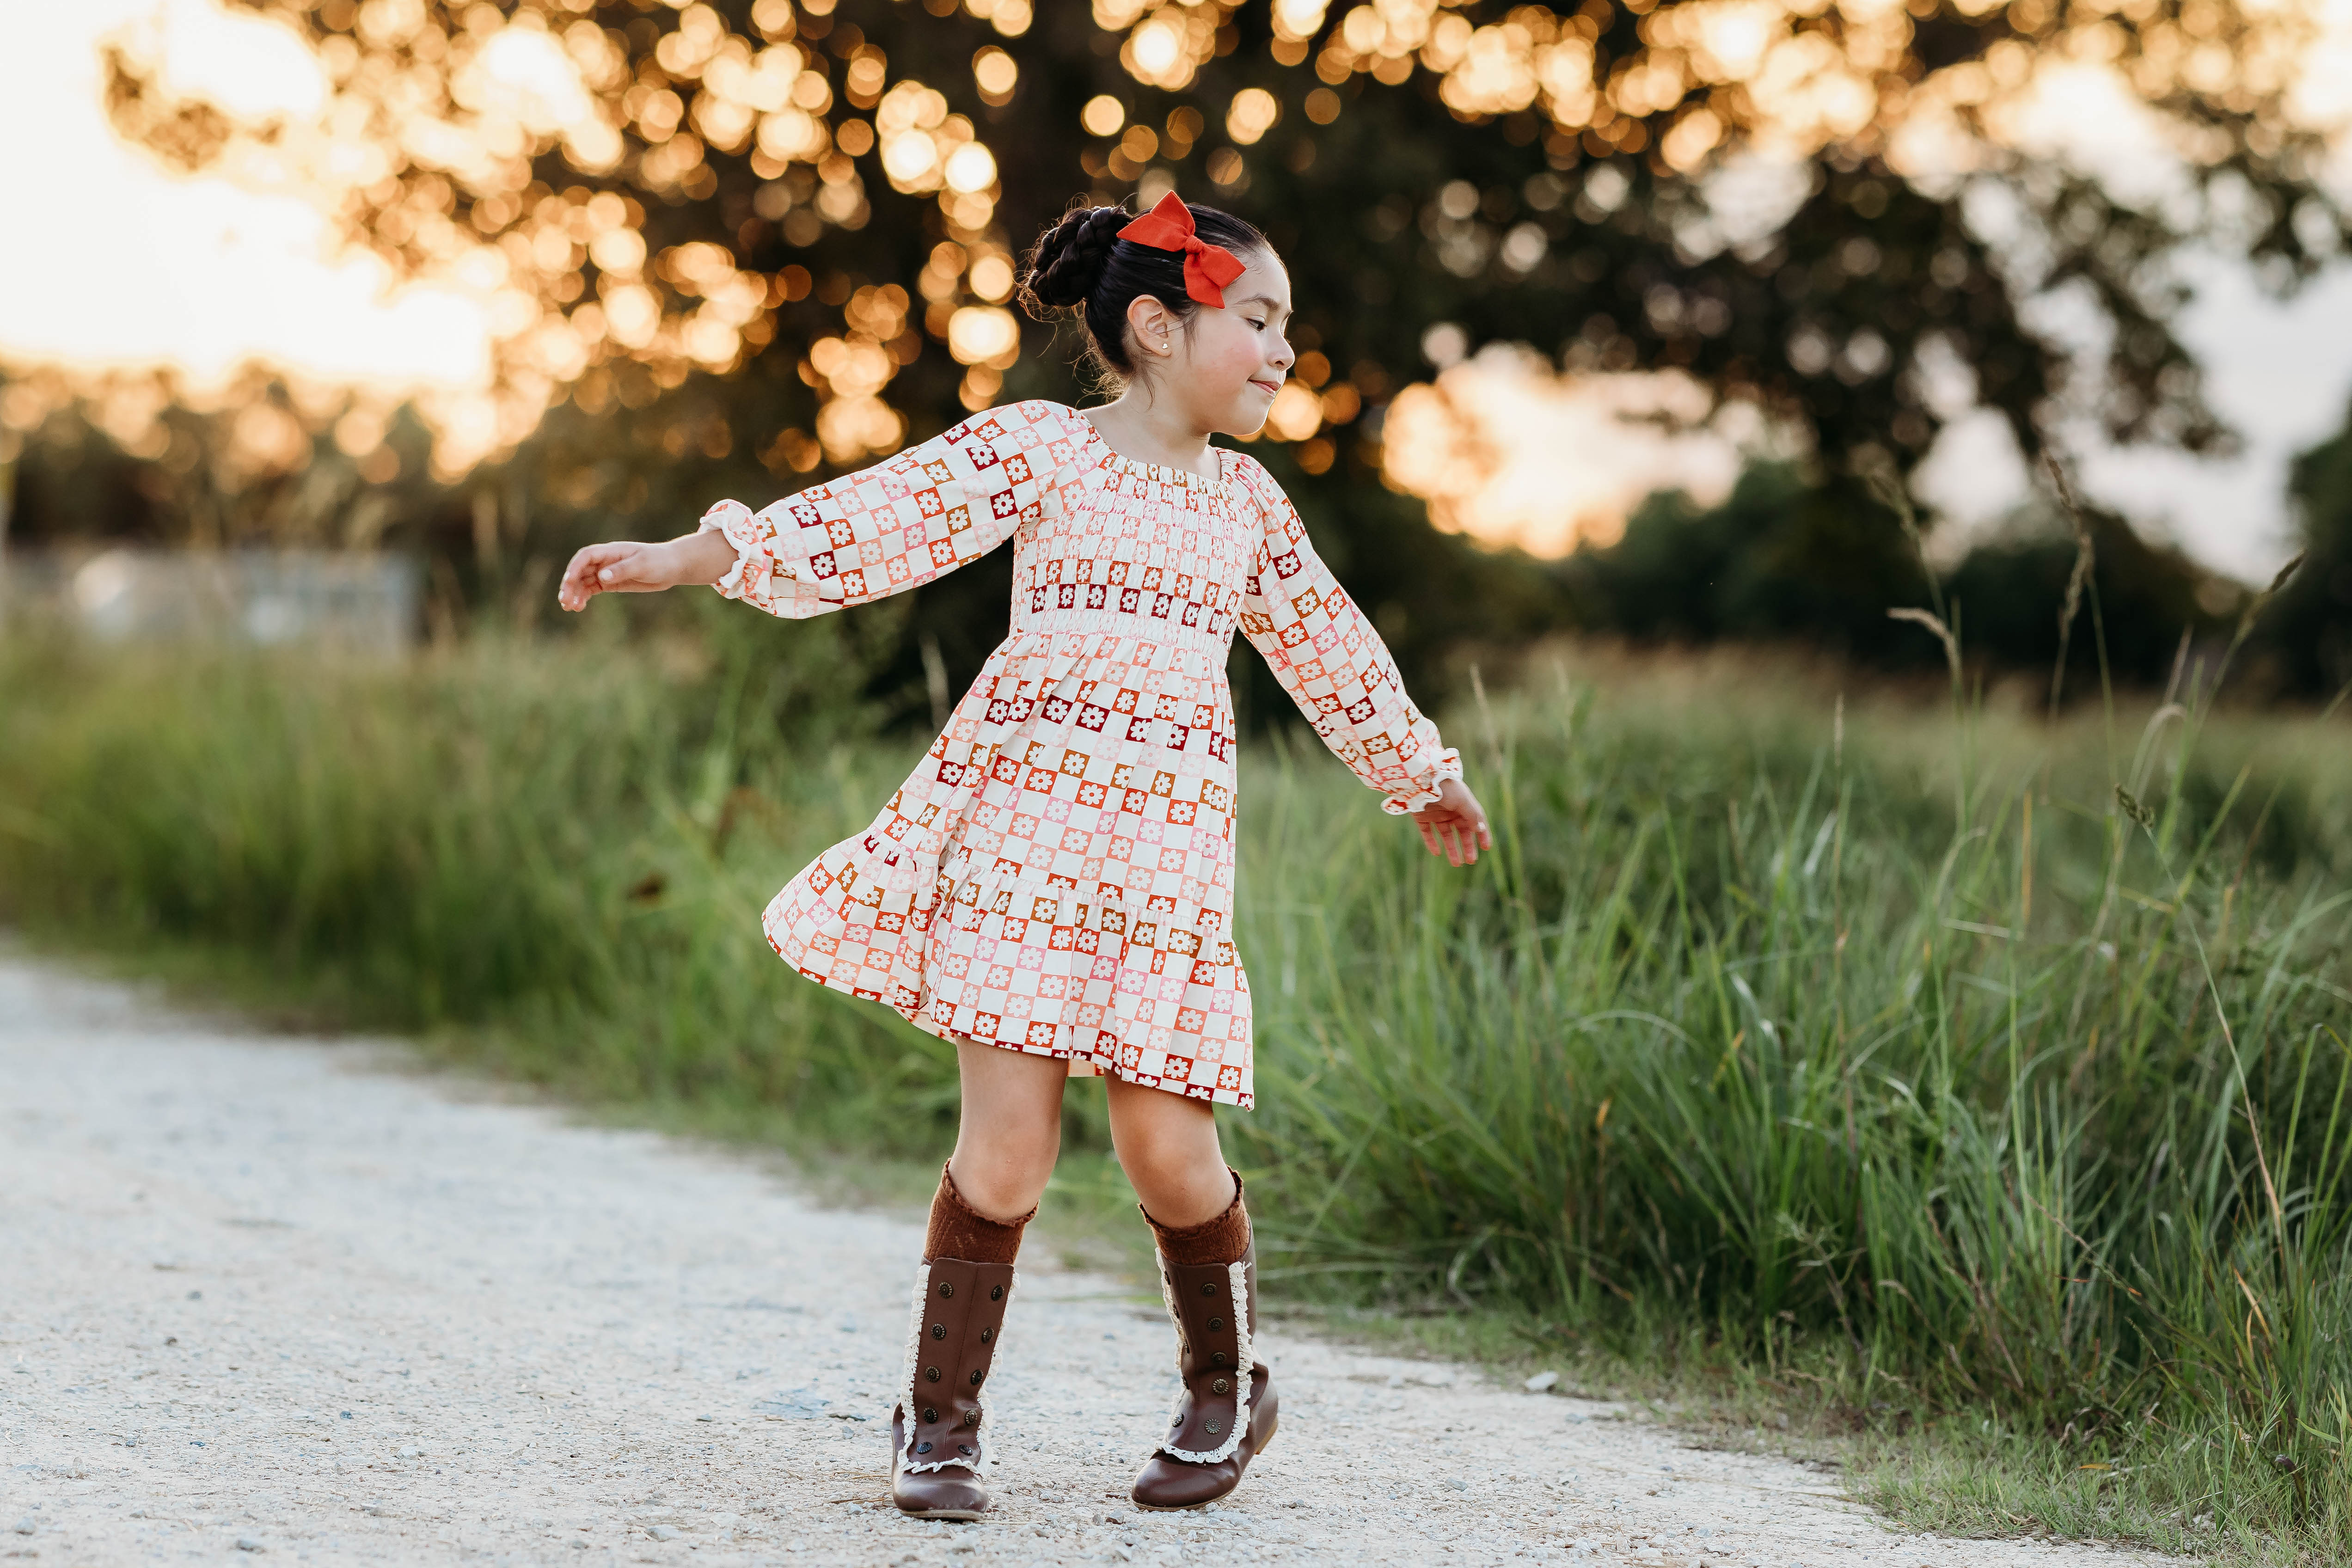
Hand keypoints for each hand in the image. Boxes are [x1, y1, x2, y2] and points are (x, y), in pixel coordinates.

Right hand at [556, 532, 735, 610]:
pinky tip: (579, 607)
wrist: (672, 567)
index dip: (575, 567)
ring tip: (569, 607)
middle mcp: (605, 560)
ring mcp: (607, 571)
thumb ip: (622, 570)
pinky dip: (584, 597)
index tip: (569, 581)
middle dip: (571, 584)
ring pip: (584, 581)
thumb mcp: (642, 565)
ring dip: (574, 593)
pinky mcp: (611, 582)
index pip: (586, 556)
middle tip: (565, 600)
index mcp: (611, 551)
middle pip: (581, 570)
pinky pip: (592, 588)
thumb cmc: (659, 561)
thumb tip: (601, 576)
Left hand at [1412, 777, 1491, 866]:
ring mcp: (1436, 814)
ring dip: (1452, 849)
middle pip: (1462, 831)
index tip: (1486, 847)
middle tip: (1471, 861)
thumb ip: (1472, 815)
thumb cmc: (1445, 787)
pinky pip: (1427, 833)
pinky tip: (1437, 853)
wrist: (1420, 779)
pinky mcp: (1421, 817)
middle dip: (1467, 846)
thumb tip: (1480, 829)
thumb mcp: (1463, 801)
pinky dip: (1432, 843)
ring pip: (1446, 835)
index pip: (1476, 822)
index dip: (1482, 834)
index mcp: (1464, 804)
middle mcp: (1451, 810)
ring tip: (1457, 864)